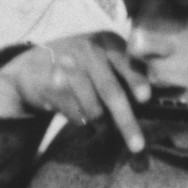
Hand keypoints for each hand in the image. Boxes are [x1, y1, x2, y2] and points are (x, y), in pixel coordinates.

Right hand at [0, 32, 149, 152]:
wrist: (33, 66)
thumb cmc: (82, 66)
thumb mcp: (105, 57)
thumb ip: (129, 70)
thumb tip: (154, 98)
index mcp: (108, 41)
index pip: (126, 62)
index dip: (136, 79)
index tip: (145, 97)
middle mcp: (88, 50)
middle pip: (110, 91)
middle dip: (126, 122)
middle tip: (138, 146)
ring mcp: (67, 66)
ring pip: (93, 109)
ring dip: (101, 123)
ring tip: (100, 121)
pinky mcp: (51, 85)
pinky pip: (75, 115)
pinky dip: (82, 121)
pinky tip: (78, 113)